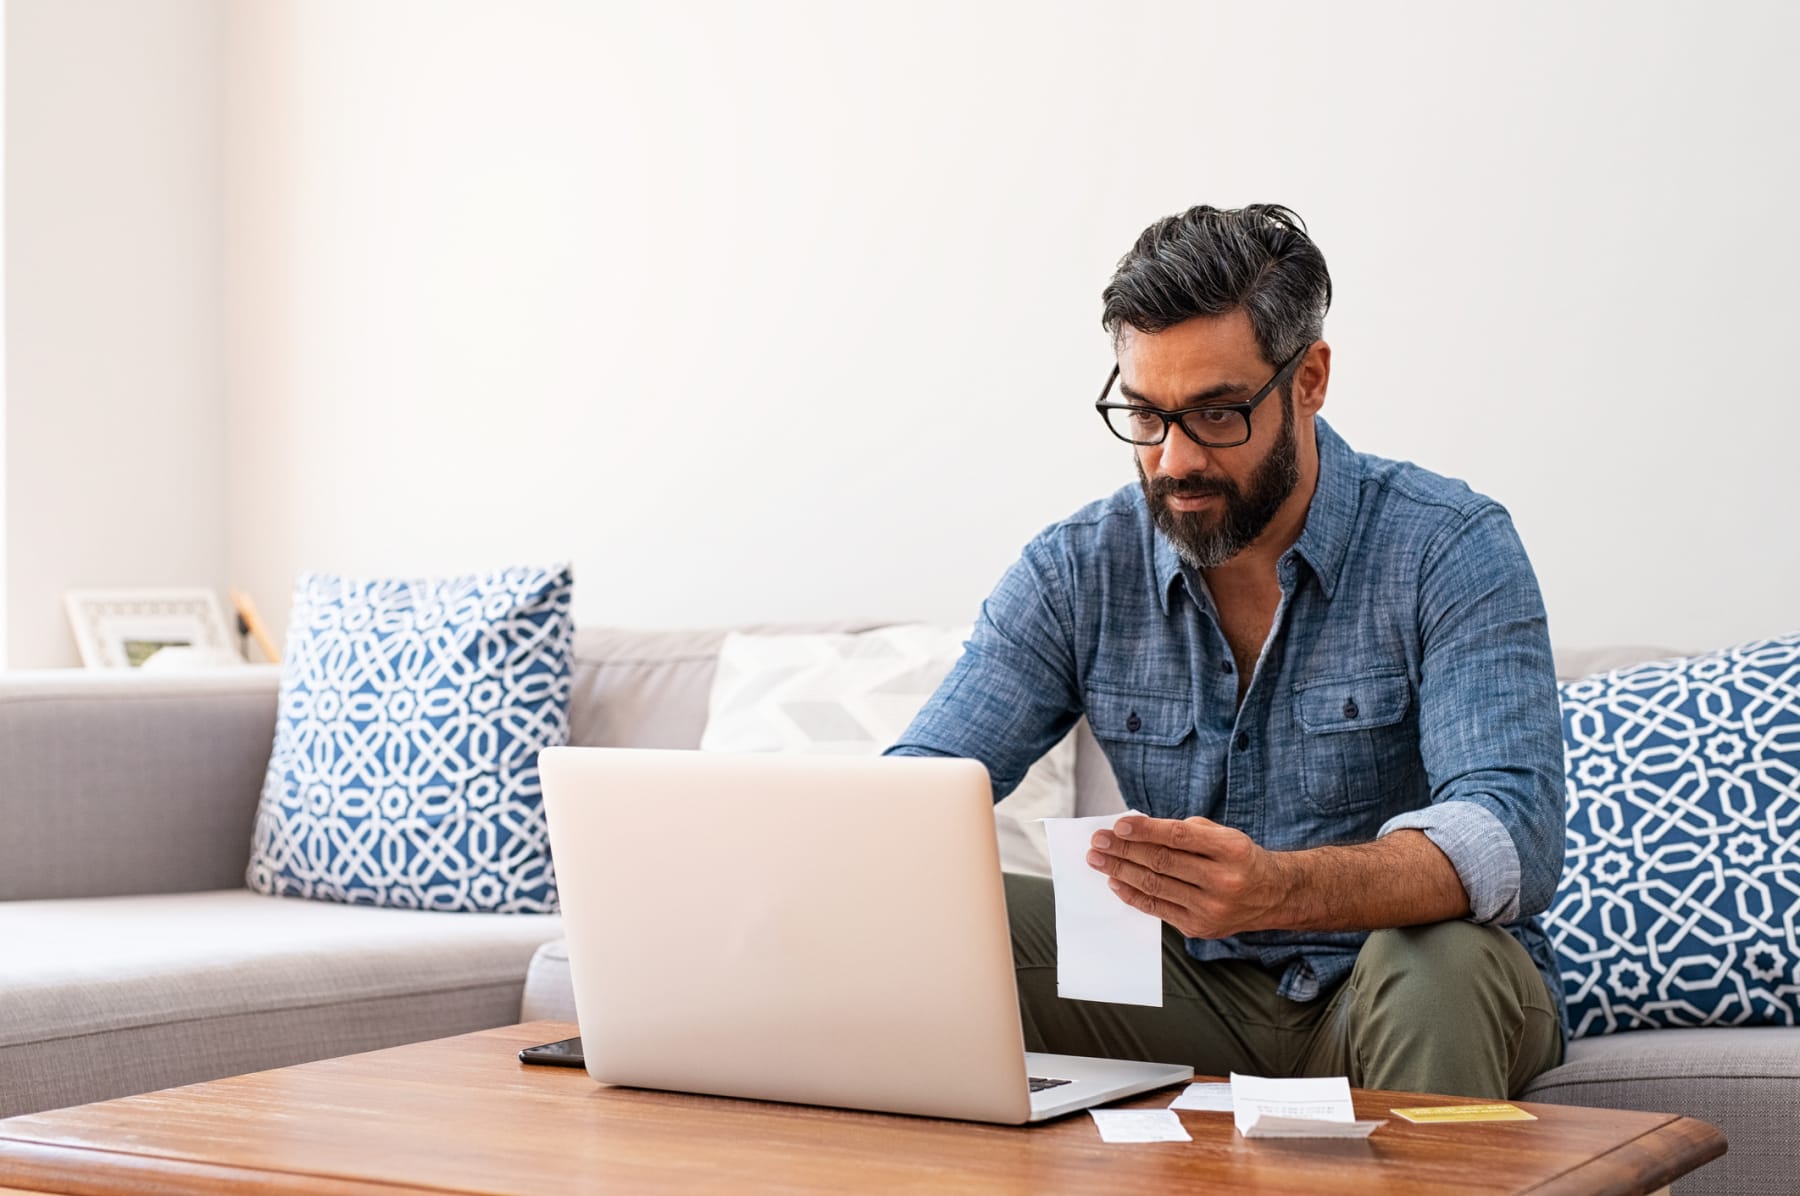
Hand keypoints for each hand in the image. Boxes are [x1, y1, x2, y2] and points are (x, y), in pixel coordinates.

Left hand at [1086, 815, 1288, 938]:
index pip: (1179, 837)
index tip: (1117, 825)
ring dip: (1120, 871)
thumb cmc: (1237, 858)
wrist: (1271, 895)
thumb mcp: (1222, 835)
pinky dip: (1132, 894)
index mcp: (1231, 849)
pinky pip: (1158, 909)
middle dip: (1124, 850)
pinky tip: (1115, 881)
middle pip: (1162, 862)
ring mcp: (1212, 908)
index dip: (1146, 830)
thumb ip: (1183, 832)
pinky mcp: (1200, 928)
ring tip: (1098, 859)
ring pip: (1156, 886)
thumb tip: (1135, 831)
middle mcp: (1224, 880)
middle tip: (1097, 841)